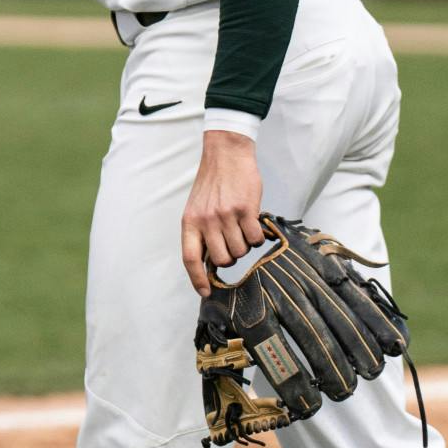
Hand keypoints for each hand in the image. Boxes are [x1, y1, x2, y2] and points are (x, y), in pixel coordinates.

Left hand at [181, 130, 265, 295]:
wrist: (226, 154)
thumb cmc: (213, 183)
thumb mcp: (197, 208)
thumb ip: (201, 232)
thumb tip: (209, 262)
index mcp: (190, 221)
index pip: (190, 258)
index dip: (197, 280)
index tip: (205, 293)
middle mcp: (206, 221)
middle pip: (222, 259)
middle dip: (231, 257)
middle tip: (234, 242)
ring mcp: (226, 216)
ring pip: (240, 250)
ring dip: (245, 245)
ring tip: (242, 227)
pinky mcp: (246, 210)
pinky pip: (255, 239)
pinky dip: (258, 237)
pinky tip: (254, 223)